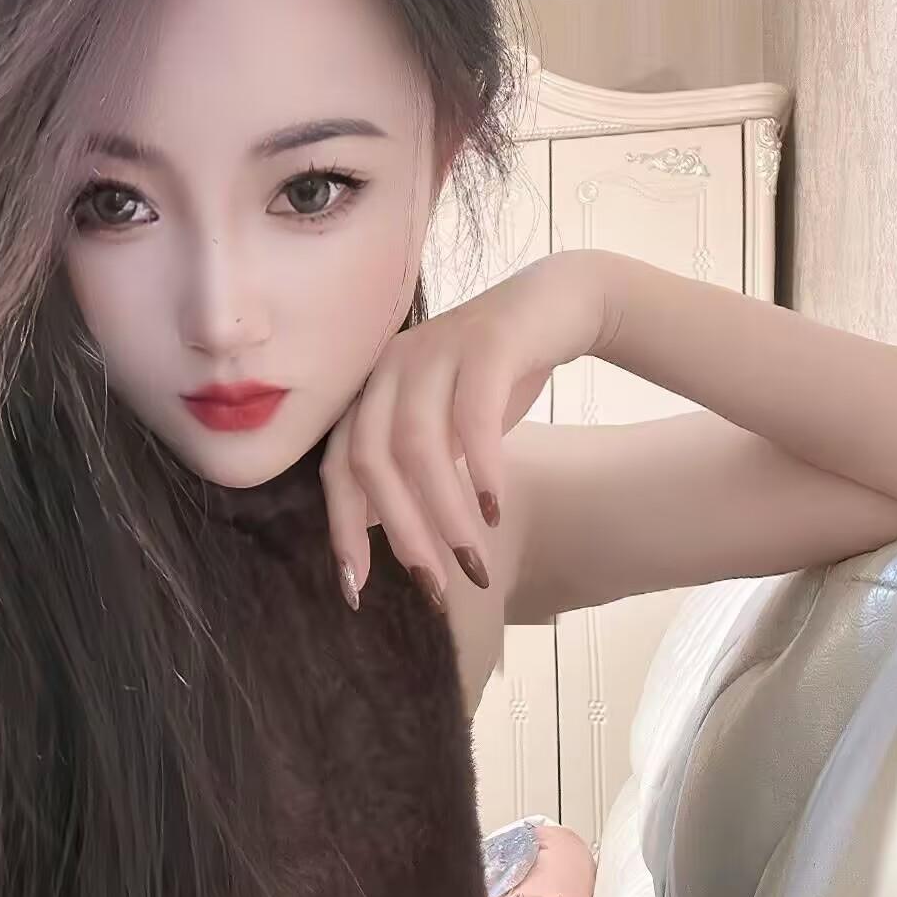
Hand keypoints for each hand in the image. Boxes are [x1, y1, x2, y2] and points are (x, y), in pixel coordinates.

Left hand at [320, 251, 608, 607]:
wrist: (558, 307)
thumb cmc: (496, 379)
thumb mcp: (444, 430)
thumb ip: (407, 470)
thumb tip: (377, 530)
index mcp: (371, 392)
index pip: (338, 468)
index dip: (342, 531)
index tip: (357, 589)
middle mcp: (391, 368)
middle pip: (372, 461)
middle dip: (400, 532)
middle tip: (433, 584)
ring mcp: (435, 349)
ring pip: (418, 445)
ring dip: (444, 513)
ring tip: (472, 560)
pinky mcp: (486, 343)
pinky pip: (473, 415)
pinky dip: (481, 469)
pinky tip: (494, 510)